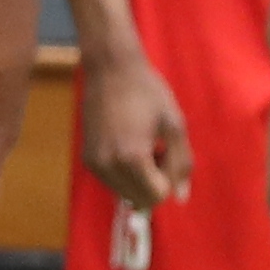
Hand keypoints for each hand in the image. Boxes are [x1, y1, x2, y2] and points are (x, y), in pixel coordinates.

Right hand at [75, 47, 190, 222]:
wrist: (110, 68)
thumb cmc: (147, 92)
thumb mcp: (174, 125)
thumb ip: (182, 163)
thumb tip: (182, 198)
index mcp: (132, 158)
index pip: (157, 196)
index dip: (169, 178)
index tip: (166, 151)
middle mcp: (109, 166)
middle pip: (140, 200)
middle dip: (154, 182)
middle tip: (155, 148)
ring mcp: (95, 164)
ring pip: (126, 194)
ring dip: (139, 179)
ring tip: (141, 144)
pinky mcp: (88, 159)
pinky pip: (113, 182)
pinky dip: (125, 172)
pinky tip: (127, 143)